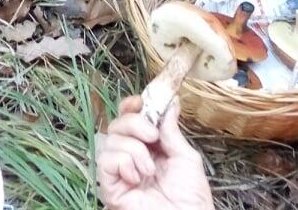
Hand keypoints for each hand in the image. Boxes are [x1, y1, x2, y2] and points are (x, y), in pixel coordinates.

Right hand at [96, 99, 212, 209]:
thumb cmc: (191, 196)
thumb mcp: (185, 157)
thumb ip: (171, 131)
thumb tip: (170, 103)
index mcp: (148, 147)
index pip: (129, 119)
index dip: (131, 106)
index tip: (141, 101)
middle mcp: (131, 157)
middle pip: (116, 124)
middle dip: (134, 123)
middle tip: (152, 136)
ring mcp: (120, 172)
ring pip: (111, 141)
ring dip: (134, 150)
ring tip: (150, 170)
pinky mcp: (110, 187)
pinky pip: (106, 161)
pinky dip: (123, 163)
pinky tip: (137, 178)